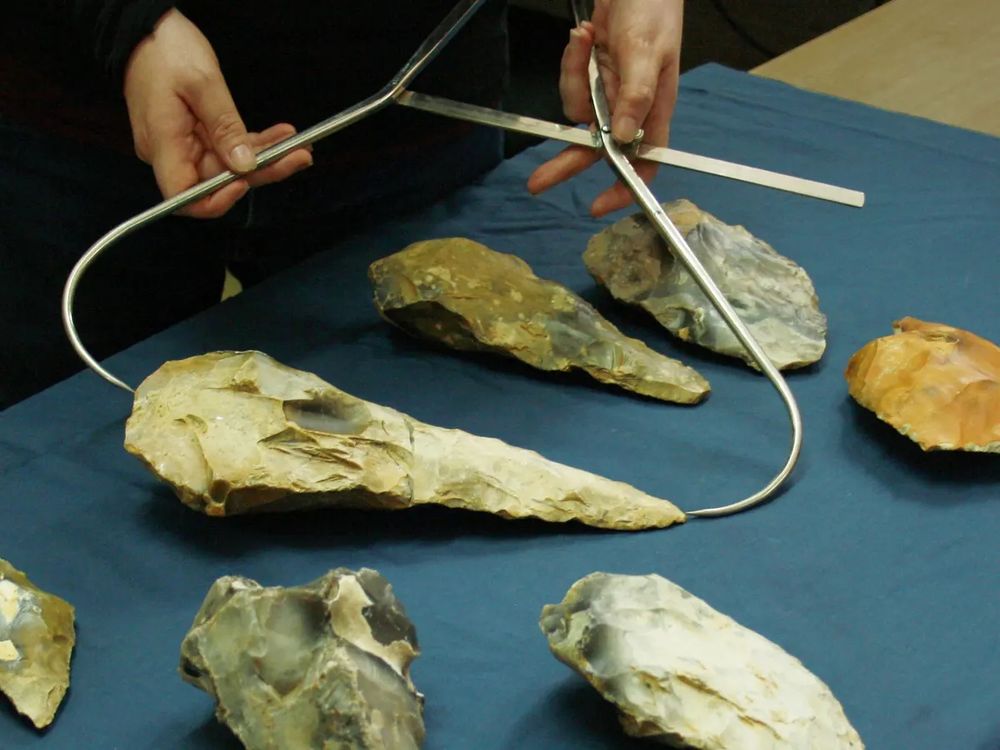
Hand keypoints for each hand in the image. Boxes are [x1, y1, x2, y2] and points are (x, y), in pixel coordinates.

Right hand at [123, 9, 311, 217]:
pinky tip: (281, 137)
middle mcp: (171, 152)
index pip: (186, 198)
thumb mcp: (202, 84)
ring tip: (299, 147)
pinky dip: (255, 144)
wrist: (146, 29)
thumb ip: (225, 127)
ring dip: (266, 158)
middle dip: (262, 172)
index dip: (218, 200)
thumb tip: (244, 165)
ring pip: (230, 165)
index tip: (246, 183)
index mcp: (164, 144)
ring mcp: (185, 145)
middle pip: (219, 181)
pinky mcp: (196, 135)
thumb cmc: (165, 49)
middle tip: (299, 158)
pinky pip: (228, 148)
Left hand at [527, 0, 682, 217]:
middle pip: (597, 148)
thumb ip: (635, 97)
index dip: (623, 186)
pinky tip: (585, 34)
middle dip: (566, 161)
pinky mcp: (591, 76)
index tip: (598, 204)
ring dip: (573, 76)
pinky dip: (572, 59)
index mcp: (652, 111)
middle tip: (537, 182)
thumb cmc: (654, 13)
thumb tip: (622, 139)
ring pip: (577, 110)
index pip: (642, 161)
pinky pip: (571, 82)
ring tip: (586, 38)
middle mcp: (629, 109)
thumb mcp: (646, 54)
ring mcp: (608, 93)